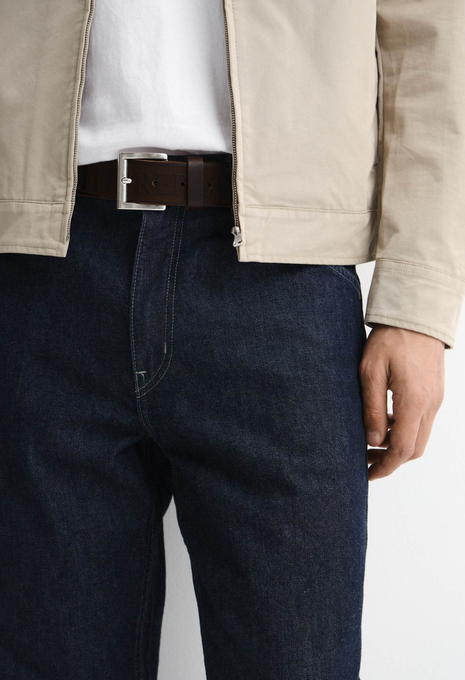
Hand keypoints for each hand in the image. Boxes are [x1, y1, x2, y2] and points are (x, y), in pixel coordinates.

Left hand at [359, 324, 444, 480]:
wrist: (417, 315)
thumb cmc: (391, 339)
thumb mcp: (370, 372)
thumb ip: (372, 409)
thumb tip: (373, 440)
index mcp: (414, 402)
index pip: (402, 449)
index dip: (385, 467)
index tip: (368, 474)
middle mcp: (430, 405)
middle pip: (414, 449)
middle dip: (390, 460)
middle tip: (365, 459)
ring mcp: (436, 399)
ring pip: (419, 436)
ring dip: (397, 445)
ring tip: (371, 440)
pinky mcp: (435, 392)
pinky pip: (422, 421)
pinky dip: (405, 429)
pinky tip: (385, 420)